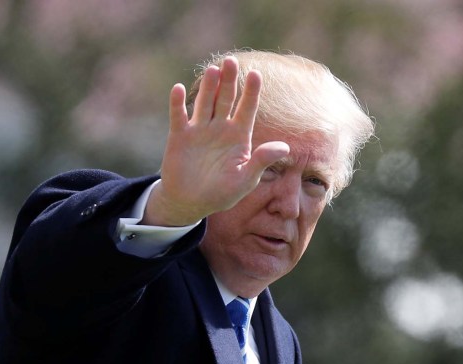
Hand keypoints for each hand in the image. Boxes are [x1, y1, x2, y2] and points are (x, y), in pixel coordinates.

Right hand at [144, 56, 289, 225]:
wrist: (192, 202)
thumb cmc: (222, 192)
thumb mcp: (245, 179)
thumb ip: (262, 161)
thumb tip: (284, 147)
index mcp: (239, 136)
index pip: (247, 109)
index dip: (251, 92)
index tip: (256, 74)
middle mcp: (220, 128)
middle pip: (226, 99)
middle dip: (229, 81)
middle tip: (232, 61)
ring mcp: (199, 130)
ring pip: (205, 103)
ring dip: (208, 88)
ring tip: (214, 70)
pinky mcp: (179, 137)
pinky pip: (178, 117)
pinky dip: (177, 104)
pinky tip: (178, 89)